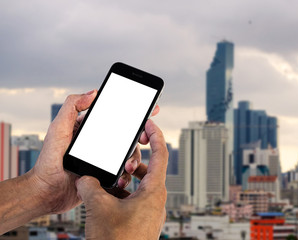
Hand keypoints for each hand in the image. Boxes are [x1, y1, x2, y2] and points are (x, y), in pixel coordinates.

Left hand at [29, 90, 159, 213]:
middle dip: (140, 137)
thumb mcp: (58, 129)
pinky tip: (123, 177)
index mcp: (91, 129)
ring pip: (129, 155)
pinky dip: (126, 175)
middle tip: (145, 139)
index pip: (116, 117)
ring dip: (134, 159)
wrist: (46, 192)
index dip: (134, 113)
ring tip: (128, 166)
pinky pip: (123, 172)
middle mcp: (100, 143)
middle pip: (128, 136)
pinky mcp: (105, 174)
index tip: (150, 110)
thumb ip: (72, 107)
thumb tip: (92, 92)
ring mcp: (104, 159)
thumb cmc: (48, 161)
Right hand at [76, 120, 167, 238]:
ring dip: (126, 180)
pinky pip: (136, 200)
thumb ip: (91, 186)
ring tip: (110, 181)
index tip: (149, 123)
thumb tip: (85, 178)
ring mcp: (150, 212)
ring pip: (141, 186)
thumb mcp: (99, 207)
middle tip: (122, 157)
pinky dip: (124, 194)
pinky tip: (108, 199)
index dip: (155, 135)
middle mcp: (156, 200)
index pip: (161, 154)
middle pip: (149, 170)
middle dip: (134, 161)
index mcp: (154, 191)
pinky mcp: (142, 221)